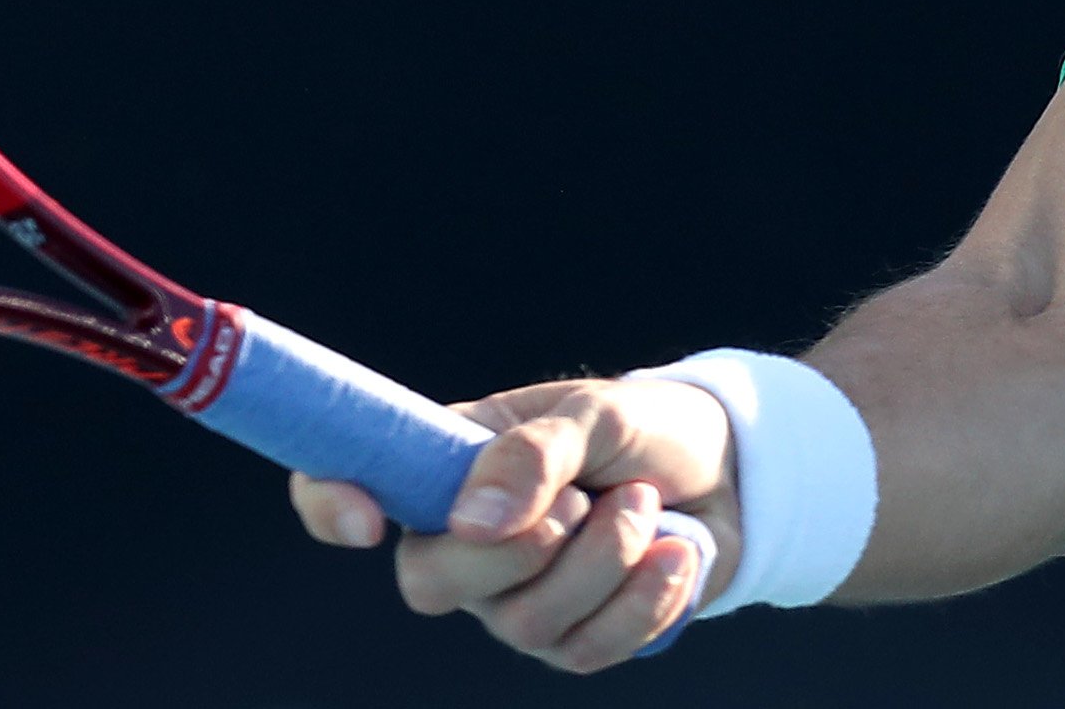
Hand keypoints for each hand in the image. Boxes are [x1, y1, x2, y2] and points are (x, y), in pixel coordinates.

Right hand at [287, 374, 737, 671]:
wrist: (735, 474)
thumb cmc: (646, 429)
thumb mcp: (598, 412)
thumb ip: (536, 452)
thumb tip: (472, 518)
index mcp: (445, 465)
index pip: (344, 486)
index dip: (330, 504)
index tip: (366, 520)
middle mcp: (462, 542)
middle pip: (429, 583)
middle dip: (515, 550)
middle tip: (584, 500)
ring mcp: (512, 602)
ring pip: (524, 622)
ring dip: (604, 559)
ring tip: (647, 504)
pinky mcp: (572, 642)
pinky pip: (586, 651)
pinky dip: (643, 598)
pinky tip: (675, 552)